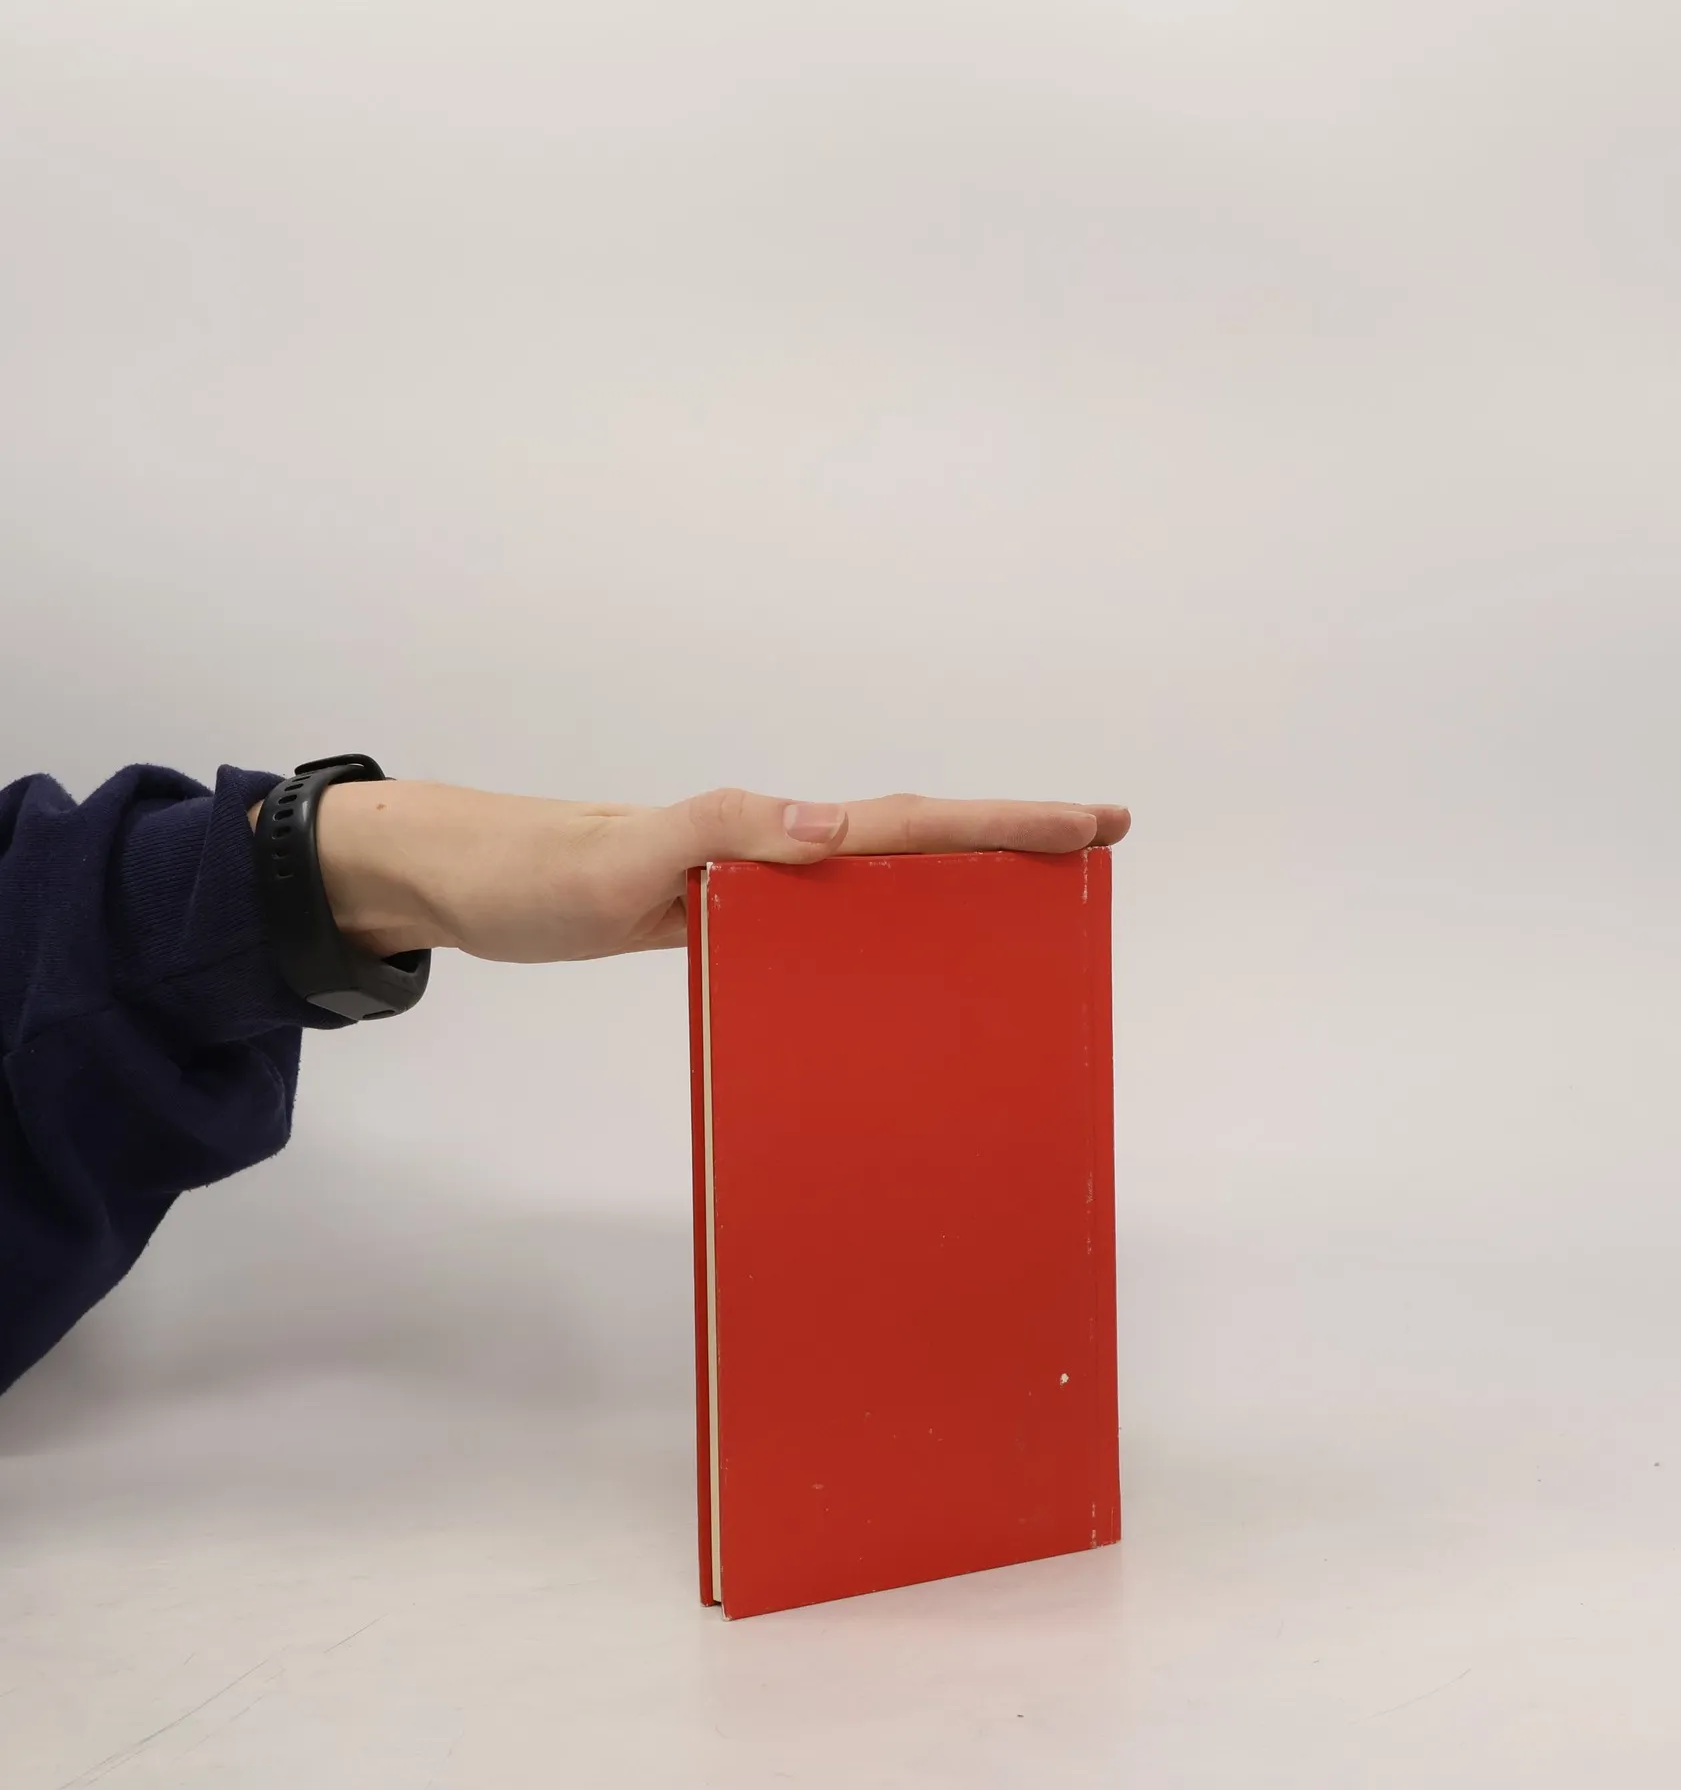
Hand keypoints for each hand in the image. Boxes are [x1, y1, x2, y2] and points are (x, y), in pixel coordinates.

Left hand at [264, 784, 1129, 963]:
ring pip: (890, 884)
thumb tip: (838, 831)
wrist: (470, 883)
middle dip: (1014, 842)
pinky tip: (909, 971)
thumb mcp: (625, 855)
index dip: (1005, 822)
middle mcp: (782, 854)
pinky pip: (840, 926)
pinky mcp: (735, 923)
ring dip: (965, 885)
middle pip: (922, 843)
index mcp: (774, 835)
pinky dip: (895, 934)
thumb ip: (723, 834)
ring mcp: (762, 890)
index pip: (912, 823)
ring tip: (1036, 911)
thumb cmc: (539, 869)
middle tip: (1097, 851)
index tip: (1091, 822)